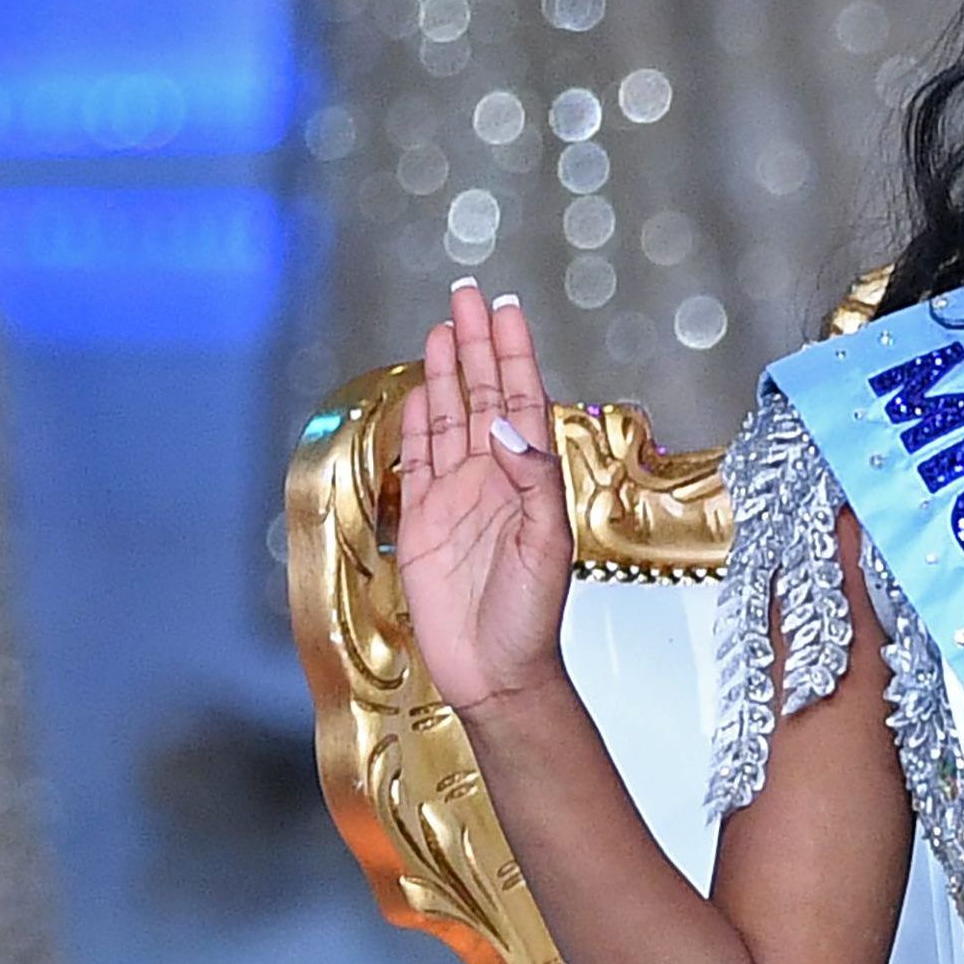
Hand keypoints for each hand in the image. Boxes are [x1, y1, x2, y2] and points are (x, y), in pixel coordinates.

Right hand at [396, 283, 573, 718]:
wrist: (495, 670)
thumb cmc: (531, 615)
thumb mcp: (545, 546)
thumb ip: (530, 483)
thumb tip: (503, 427)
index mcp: (531, 478)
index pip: (523, 400)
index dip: (514, 354)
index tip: (507, 309)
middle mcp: (495, 477)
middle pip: (484, 394)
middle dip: (478, 344)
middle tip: (468, 293)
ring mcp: (458, 495)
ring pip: (451, 418)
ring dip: (447, 372)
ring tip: (444, 326)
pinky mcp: (422, 520)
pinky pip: (418, 459)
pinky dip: (418, 423)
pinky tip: (420, 390)